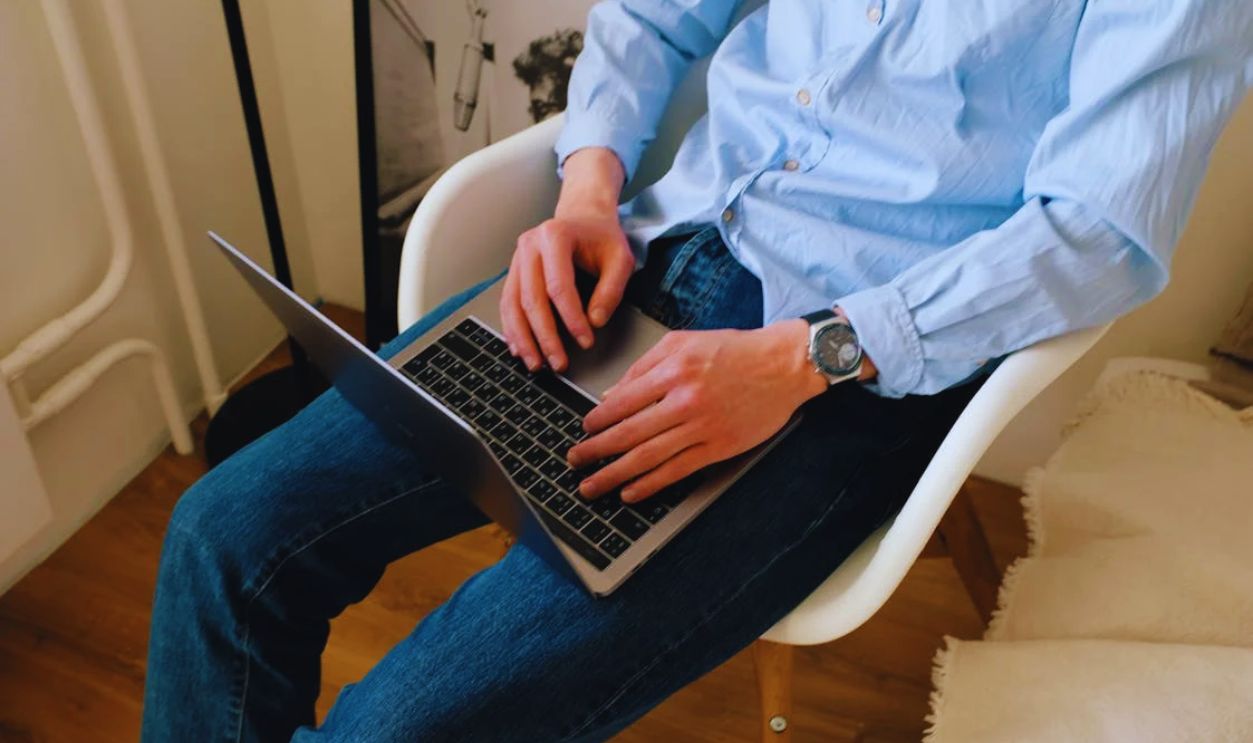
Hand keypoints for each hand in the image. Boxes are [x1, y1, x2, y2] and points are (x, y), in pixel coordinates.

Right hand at [500, 148, 633, 372]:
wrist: (582, 216)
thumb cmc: (602, 237)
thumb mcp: (620, 258)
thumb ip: (611, 289)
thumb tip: (595, 321)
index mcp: (555, 236)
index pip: (559, 286)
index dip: (571, 319)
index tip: (586, 341)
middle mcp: (529, 246)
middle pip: (531, 299)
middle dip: (545, 336)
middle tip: (559, 364)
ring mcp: (517, 259)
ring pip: (513, 305)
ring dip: (523, 339)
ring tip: (536, 364)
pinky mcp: (513, 272)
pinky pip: (507, 304)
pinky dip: (512, 329)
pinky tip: (519, 349)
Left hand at [567, 319, 829, 502]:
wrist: (785, 365)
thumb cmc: (734, 350)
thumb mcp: (683, 342)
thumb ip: (644, 366)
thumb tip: (611, 394)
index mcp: (674, 369)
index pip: (623, 401)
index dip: (598, 420)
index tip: (584, 430)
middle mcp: (685, 399)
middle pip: (629, 433)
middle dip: (595, 451)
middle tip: (574, 461)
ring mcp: (703, 427)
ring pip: (648, 457)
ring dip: (614, 475)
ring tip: (591, 486)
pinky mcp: (719, 447)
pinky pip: (677, 471)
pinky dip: (650, 484)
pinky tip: (630, 492)